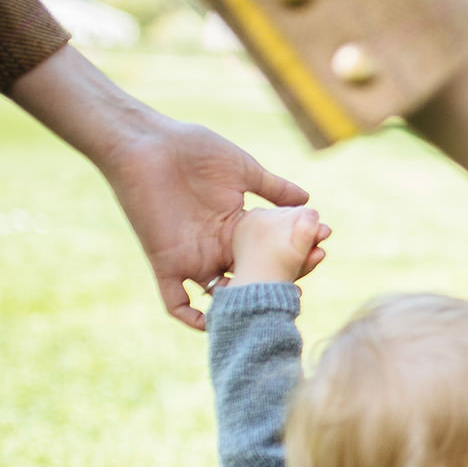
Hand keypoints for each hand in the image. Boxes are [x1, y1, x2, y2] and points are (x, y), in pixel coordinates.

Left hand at [7, 46, 309, 329]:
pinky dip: (191, 317)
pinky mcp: (166, 261)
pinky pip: (175, 300)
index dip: (294, 253)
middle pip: (253, 275)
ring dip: (245, 303)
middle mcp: (217, 247)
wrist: (146, 142)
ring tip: (272, 300)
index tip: (321, 247)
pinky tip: (214, 325)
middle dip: (281, 277)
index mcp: (236, 227)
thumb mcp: (242, 169)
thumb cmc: (192, 148)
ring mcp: (192, 257)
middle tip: (309, 266)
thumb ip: (273, 189)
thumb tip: (309, 201)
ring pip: (222, 295)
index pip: (270, 251)